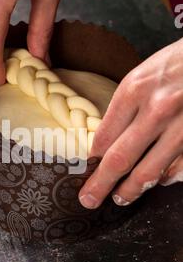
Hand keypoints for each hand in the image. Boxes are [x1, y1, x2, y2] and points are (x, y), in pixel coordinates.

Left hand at [79, 38, 182, 208]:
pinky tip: (157, 180)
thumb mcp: (145, 74)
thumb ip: (127, 107)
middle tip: (89, 199)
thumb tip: (108, 142)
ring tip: (121, 197)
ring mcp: (181, 128)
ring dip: (131, 190)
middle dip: (100, 185)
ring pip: (148, 173)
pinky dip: (165, 179)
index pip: (104, 136)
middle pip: (119, 160)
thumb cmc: (180, 63)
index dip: (92, 160)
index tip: (87, 170)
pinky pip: (177, 170)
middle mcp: (156, 110)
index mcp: (135, 90)